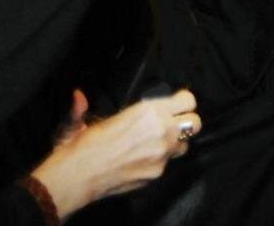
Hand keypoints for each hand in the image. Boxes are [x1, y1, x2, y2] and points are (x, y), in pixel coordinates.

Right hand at [30, 88, 200, 216]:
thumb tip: (78, 96)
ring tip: (155, 143)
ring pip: (184, 145)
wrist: (78, 177)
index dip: (182, 102)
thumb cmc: (82, 147)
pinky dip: (159, 160)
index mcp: (148, 111)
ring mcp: (161, 155)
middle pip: (195, 123)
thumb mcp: (83, 120)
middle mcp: (160, 132)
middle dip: (185, 122)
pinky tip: (142, 159)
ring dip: (175, 142)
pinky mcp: (157, 173)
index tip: (175, 103)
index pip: (187, 101)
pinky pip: (167, 163)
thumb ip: (82, 107)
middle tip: (171, 123)